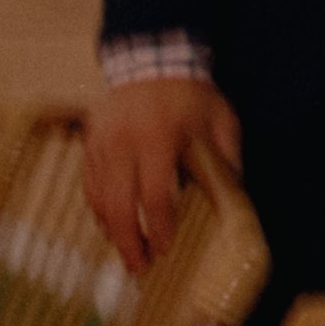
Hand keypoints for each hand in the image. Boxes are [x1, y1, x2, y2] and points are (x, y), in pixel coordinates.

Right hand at [83, 76, 241, 274]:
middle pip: (120, 204)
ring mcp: (102, 144)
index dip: (159, 227)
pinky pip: (90, 187)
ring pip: (100, 200)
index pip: (155, 194)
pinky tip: (110, 228)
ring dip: (112, 232)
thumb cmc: (190, 95)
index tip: (165, 248)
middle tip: (139, 267)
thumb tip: (234, 201)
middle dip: (129, 241)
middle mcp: (125, 143)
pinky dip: (99, 212)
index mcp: (159, 137)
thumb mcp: (219, 119)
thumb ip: (226, 159)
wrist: (152, 58)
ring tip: (126, 254)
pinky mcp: (90, 145)